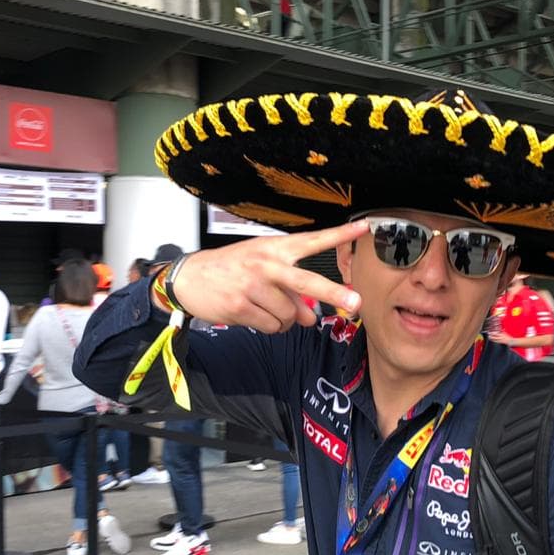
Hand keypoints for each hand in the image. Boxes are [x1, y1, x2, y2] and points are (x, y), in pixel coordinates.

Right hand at [168, 221, 366, 333]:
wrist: (190, 278)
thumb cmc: (231, 269)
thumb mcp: (262, 268)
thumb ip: (291, 289)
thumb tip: (311, 318)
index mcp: (274, 249)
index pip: (312, 241)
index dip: (338, 236)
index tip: (363, 228)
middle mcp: (265, 264)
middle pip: (307, 282)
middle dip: (335, 293)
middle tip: (356, 303)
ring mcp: (253, 286)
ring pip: (290, 315)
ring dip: (286, 319)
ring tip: (267, 307)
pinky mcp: (241, 307)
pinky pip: (273, 326)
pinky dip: (271, 326)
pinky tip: (256, 314)